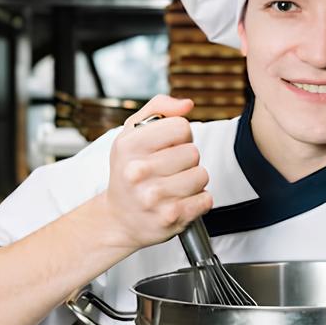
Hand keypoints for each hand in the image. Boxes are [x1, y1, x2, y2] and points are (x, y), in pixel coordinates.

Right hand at [102, 94, 212, 250]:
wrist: (119, 219)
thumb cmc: (128, 173)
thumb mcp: (131, 135)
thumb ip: (158, 109)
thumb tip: (187, 105)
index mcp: (129, 146)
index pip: (181, 126)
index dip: (179, 136)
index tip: (166, 148)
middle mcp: (138, 171)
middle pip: (193, 151)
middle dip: (186, 161)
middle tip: (168, 171)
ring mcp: (154, 196)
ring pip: (202, 175)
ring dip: (194, 181)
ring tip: (174, 187)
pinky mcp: (171, 217)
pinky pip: (206, 199)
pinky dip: (198, 200)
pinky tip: (179, 202)